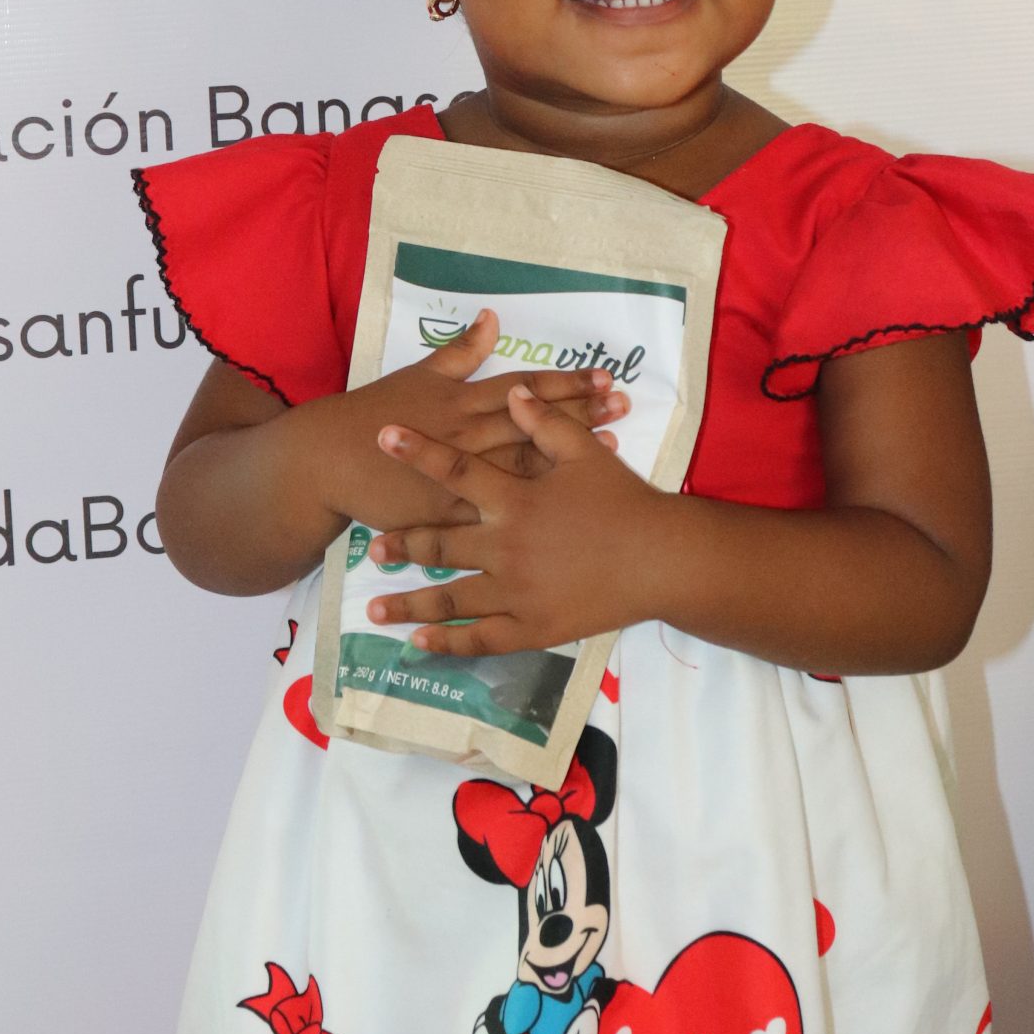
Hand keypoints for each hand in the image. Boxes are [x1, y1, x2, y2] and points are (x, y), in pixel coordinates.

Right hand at [305, 311, 628, 536]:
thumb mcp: (418, 375)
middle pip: (532, 421)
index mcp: (459, 398)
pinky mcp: (445, 511)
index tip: (605, 376)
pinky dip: (527, 504)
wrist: (328, 458)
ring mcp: (457, 473)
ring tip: (611, 444)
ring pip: (520, 461)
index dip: (565, 381)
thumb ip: (459, 351)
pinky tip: (558, 504)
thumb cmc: (374, 413)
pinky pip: (492, 509)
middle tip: (624, 405)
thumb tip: (492, 318)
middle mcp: (465, 431)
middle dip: (580, 412)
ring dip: (566, 453)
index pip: (522, 386)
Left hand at [364, 388, 670, 651]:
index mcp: (516, 499)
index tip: (382, 437)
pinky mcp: (533, 628)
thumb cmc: (624, 502)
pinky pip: (482, 638)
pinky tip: (420, 643)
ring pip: (452, 598)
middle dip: (402, 543)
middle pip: (442, 543)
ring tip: (375, 609)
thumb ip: (544, 423)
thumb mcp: (585, 454)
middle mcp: (507, 545)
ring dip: (410, 603)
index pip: (456, 471)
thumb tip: (513, 390)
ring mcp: (517, 592)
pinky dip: (449, 642)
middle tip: (370, 547)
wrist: (662, 559)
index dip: (417, 452)